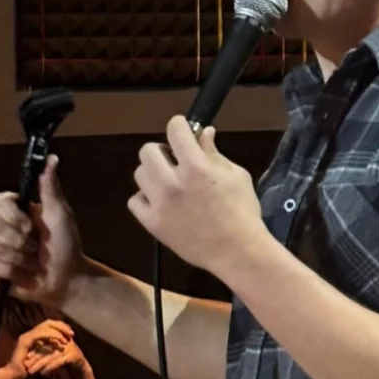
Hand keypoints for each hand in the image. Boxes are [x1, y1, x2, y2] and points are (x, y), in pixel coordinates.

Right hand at [0, 156, 85, 305]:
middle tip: (38, 248)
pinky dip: (12, 272)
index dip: (11, 215)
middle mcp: (4, 227)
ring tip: (34, 263)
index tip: (28, 225)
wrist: (68, 279)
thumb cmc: (66, 246)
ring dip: (20, 259)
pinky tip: (25, 275)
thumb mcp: (60, 215)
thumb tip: (52, 158)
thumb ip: (51, 188)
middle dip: (22, 242)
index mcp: (18, 211)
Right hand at [6, 319, 73, 378]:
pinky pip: (40, 334)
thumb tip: (63, 346)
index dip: (61, 327)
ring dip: (58, 330)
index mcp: (34, 336)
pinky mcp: (25, 341)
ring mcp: (26, 336)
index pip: (49, 325)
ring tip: (67, 338)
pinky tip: (59, 341)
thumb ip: (51, 350)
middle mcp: (30, 333)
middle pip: (48, 322)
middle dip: (61, 326)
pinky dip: (52, 336)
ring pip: (45, 326)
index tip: (71, 333)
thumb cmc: (29, 369)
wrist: (15, 375)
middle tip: (72, 333)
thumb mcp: (44, 357)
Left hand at [23, 337, 85, 377]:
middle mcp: (65, 340)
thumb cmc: (65, 361)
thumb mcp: (53, 355)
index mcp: (59, 337)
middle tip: (26, 365)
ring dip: (40, 364)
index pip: (45, 342)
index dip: (35, 350)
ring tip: (32, 371)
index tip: (26, 358)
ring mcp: (70, 347)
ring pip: (52, 355)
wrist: (81, 368)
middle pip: (47, 348)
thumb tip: (27, 355)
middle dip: (36, 357)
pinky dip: (50, 367)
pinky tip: (43, 373)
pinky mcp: (74, 355)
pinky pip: (59, 361)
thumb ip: (44, 352)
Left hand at [128, 118, 266, 282]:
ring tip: (168, 184)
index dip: (180, 126)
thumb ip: (215, 154)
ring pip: (140, 174)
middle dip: (162, 151)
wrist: (237, 252)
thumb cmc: (243, 212)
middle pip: (147, 150)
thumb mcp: (236, 176)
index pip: (175, 129)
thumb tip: (203, 133)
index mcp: (196, 167)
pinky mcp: (152, 223)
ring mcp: (159, 204)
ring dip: (153, 174)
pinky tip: (160, 203)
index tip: (183, 132)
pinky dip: (145, 199)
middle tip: (174, 162)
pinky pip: (135, 201)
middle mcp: (173, 182)